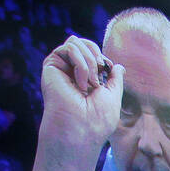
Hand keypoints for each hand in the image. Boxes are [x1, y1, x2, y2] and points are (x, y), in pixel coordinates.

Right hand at [38, 35, 124, 160]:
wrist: (81, 128)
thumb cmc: (98, 118)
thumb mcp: (113, 95)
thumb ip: (115, 79)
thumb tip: (118, 65)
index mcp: (86, 78)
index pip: (95, 53)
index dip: (104, 59)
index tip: (107, 76)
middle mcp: (72, 71)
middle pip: (84, 43)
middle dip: (96, 56)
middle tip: (98, 79)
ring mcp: (61, 68)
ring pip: (75, 42)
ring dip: (89, 61)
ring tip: (90, 84)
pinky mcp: (51, 66)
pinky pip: (69, 47)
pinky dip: (81, 63)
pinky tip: (81, 83)